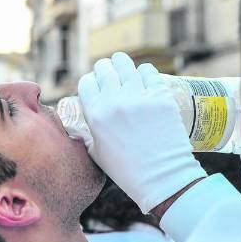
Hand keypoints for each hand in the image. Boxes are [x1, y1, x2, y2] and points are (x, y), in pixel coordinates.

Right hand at [78, 52, 206, 212]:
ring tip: (123, 64)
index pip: (86, 83)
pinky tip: (144, 74)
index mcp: (96, 115)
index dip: (90, 82)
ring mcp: (139, 97)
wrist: (162, 178)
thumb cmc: (127, 170)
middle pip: (104, 70)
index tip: (95, 83)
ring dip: (122, 63)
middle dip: (104, 68)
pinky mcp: (161, 96)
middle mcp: (115, 102)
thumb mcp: (97, 153)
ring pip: (126, 65)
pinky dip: (145, 71)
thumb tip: (78, 127)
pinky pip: (149, 72)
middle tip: (109, 70)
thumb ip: (87, 136)